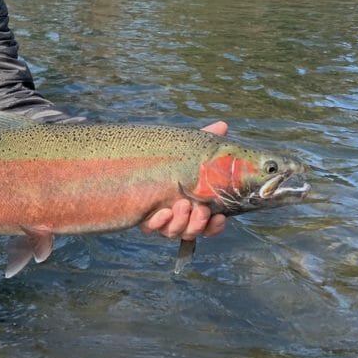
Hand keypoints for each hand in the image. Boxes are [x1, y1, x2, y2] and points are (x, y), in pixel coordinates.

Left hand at [139, 121, 228, 239]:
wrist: (135, 164)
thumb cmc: (169, 161)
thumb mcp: (186, 151)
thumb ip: (204, 141)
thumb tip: (222, 125)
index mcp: (194, 207)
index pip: (210, 225)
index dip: (215, 226)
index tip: (219, 217)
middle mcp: (179, 218)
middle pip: (193, 231)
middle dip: (198, 223)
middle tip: (199, 209)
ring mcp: (161, 221)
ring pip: (174, 232)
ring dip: (180, 222)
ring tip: (182, 205)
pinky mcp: (144, 220)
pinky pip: (152, 229)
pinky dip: (158, 223)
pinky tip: (161, 212)